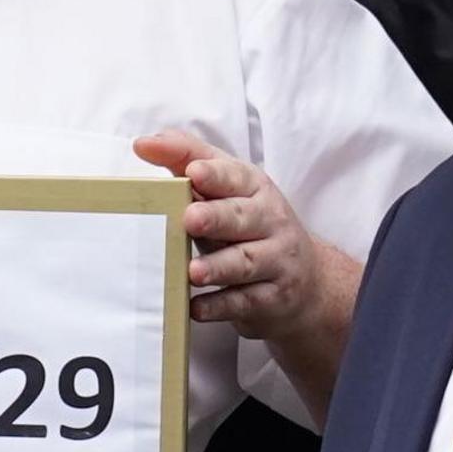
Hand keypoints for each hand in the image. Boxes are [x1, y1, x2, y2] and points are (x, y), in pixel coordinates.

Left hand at [134, 129, 361, 412]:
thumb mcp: (228, 191)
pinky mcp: (273, 298)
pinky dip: (220, 306)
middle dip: (218, 217)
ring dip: (218, 267)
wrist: (307, 282)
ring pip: (246, 261)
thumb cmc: (250, 227)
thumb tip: (145, 143)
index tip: (192, 172)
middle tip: (190, 219)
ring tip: (193, 271)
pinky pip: (245, 301)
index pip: (235, 176)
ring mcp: (276, 261)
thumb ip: (189, 162)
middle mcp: (270, 221)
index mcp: (255, 189)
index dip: (214, 174)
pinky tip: (196, 308)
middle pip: (244, 217)